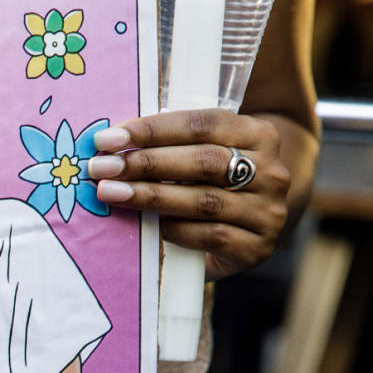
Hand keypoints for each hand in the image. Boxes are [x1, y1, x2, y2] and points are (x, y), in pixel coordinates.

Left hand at [88, 109, 291, 279]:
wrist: (249, 233)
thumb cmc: (212, 186)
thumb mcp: (202, 156)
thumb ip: (172, 145)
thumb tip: (113, 143)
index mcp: (258, 134)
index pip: (202, 124)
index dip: (153, 129)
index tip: (108, 139)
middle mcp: (271, 171)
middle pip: (203, 161)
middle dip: (147, 163)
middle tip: (102, 168)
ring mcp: (267, 212)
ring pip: (204, 200)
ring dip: (151, 196)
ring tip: (111, 193)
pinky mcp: (256, 248)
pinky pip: (211, 236)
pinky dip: (175, 230)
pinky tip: (148, 227)